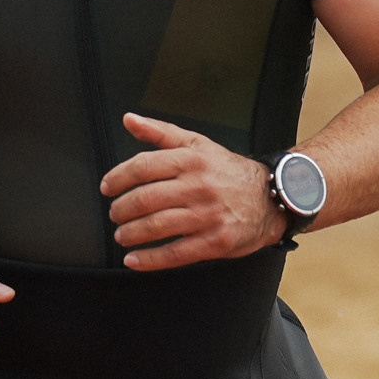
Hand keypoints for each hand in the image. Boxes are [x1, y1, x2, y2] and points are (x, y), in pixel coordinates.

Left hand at [102, 113, 284, 271]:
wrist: (271, 198)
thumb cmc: (228, 171)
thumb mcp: (197, 144)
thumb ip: (160, 132)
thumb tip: (129, 119)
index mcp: (191, 160)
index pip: (144, 166)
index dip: (118, 178)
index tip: (107, 187)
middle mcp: (198, 186)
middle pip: (146, 199)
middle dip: (122, 209)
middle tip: (114, 214)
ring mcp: (207, 215)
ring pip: (157, 226)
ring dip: (131, 234)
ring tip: (121, 235)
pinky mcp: (215, 241)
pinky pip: (175, 253)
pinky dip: (150, 259)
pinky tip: (134, 260)